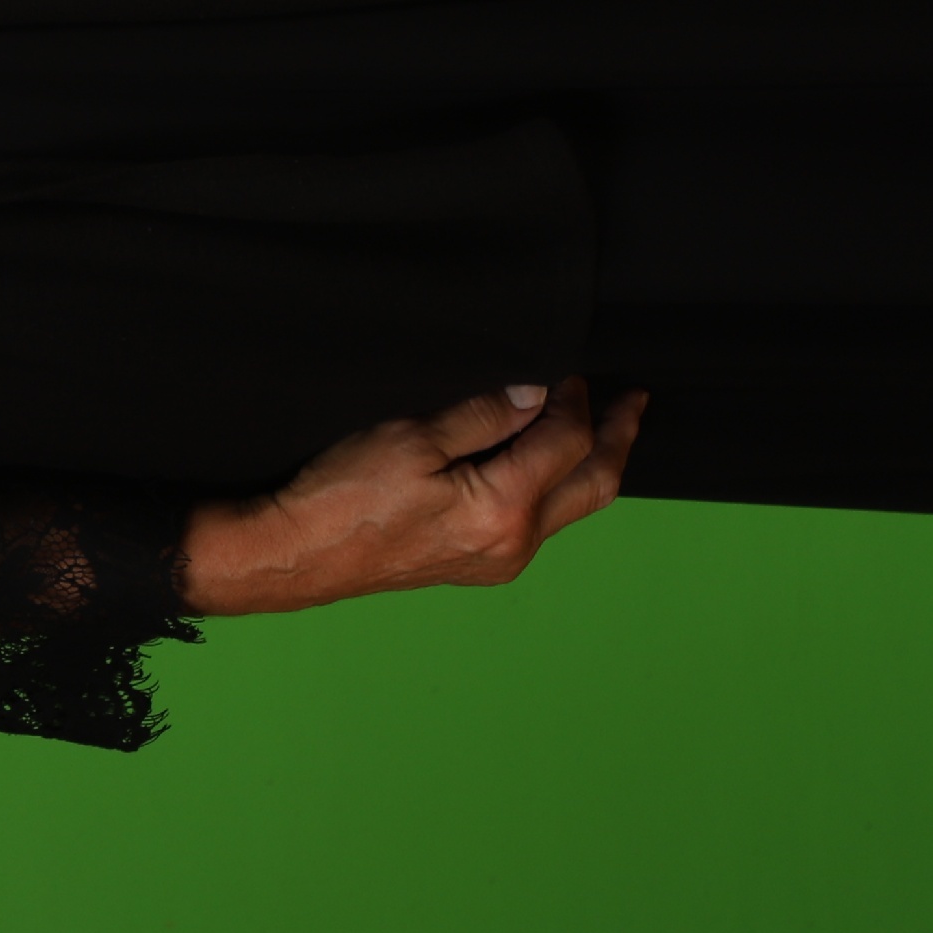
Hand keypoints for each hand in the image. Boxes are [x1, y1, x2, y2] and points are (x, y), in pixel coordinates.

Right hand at [178, 378, 647, 616]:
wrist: (297, 554)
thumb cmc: (341, 498)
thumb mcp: (410, 438)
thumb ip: (481, 415)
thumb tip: (534, 392)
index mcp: (501, 510)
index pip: (566, 443)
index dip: (574, 399)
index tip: (565, 367)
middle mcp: (514, 544)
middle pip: (593, 485)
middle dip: (618, 438)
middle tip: (635, 400)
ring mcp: (500, 562)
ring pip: (571, 507)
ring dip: (591, 464)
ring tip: (602, 426)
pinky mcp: (481, 565)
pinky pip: (542, 522)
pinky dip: (558, 486)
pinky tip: (547, 463)